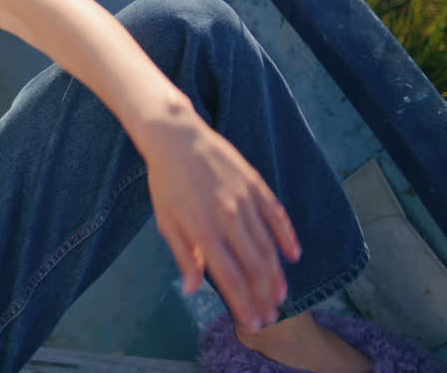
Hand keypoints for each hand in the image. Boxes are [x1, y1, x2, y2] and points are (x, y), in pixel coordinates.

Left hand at [140, 111, 300, 330]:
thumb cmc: (166, 181)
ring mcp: (244, 199)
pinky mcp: (255, 184)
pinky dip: (287, 237)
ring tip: (281, 295)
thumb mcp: (166, 220)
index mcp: (202, 229)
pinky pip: (276, 215)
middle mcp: (227, 217)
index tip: (252, 322)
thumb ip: (184, 256)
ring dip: (276, 274)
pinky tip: (293, 255)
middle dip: (264, 296)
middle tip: (271, 316)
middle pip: (254, 266)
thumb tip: (194, 288)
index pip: (230, 276)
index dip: (243, 303)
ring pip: (268, 245)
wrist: (176, 137)